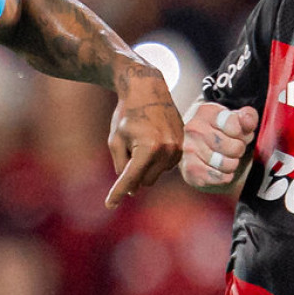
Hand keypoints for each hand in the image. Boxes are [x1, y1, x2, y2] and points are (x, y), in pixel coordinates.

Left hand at [106, 66, 183, 205]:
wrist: (148, 89)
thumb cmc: (127, 114)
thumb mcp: (115, 140)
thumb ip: (121, 166)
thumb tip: (132, 189)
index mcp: (148, 148)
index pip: (131, 178)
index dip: (118, 193)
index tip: (110, 205)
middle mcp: (167, 151)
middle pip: (144, 181)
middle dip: (133, 173)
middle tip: (127, 150)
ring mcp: (178, 149)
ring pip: (155, 175)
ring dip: (145, 166)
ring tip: (141, 141)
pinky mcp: (183, 147)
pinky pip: (165, 166)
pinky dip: (155, 161)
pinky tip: (151, 141)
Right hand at [180, 100, 257, 193]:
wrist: (194, 148)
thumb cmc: (219, 131)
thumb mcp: (235, 119)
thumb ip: (247, 116)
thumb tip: (246, 120)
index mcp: (205, 112)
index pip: (236, 126)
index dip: (243, 133)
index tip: (236, 133)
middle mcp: (194, 129)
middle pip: (235, 147)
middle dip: (239, 149)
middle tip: (231, 147)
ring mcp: (190, 150)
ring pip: (228, 165)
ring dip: (231, 164)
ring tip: (224, 157)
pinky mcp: (190, 170)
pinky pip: (220, 178)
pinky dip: (224, 176)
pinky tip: (217, 169)